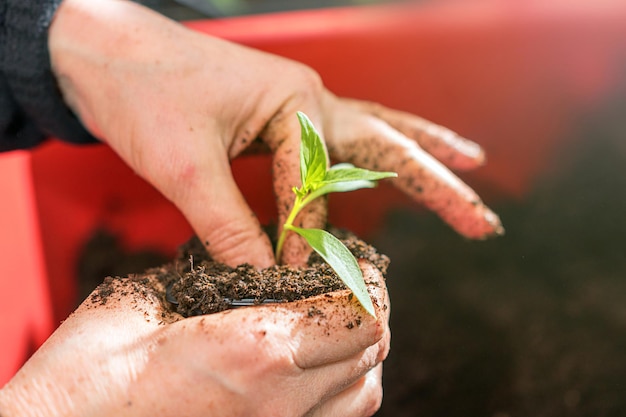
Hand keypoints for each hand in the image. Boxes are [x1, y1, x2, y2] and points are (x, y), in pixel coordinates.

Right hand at [0, 260, 389, 416]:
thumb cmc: (86, 372)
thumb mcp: (144, 301)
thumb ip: (209, 281)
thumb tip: (246, 269)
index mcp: (256, 350)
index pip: (359, 314)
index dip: (366, 282)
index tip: (352, 262)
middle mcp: (282, 403)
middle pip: (371, 351)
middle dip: (370, 309)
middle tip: (347, 283)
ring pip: (363, 394)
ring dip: (361, 352)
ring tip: (337, 323)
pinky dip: (342, 390)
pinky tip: (316, 368)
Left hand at [48, 0, 501, 267]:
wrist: (104, 52)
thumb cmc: (143, 91)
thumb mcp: (183, 167)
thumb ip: (228, 226)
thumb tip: (263, 277)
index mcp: (297, 101)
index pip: (316, 186)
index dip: (302, 235)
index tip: (283, 271)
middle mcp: (311, 98)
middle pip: (389, 145)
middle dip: (438, 184)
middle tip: (483, 221)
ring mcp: (300, 104)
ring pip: (374, 135)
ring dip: (421, 156)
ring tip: (469, 167)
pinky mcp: (281, 117)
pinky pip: (339, 141)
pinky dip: (373, 156)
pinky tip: (397, 159)